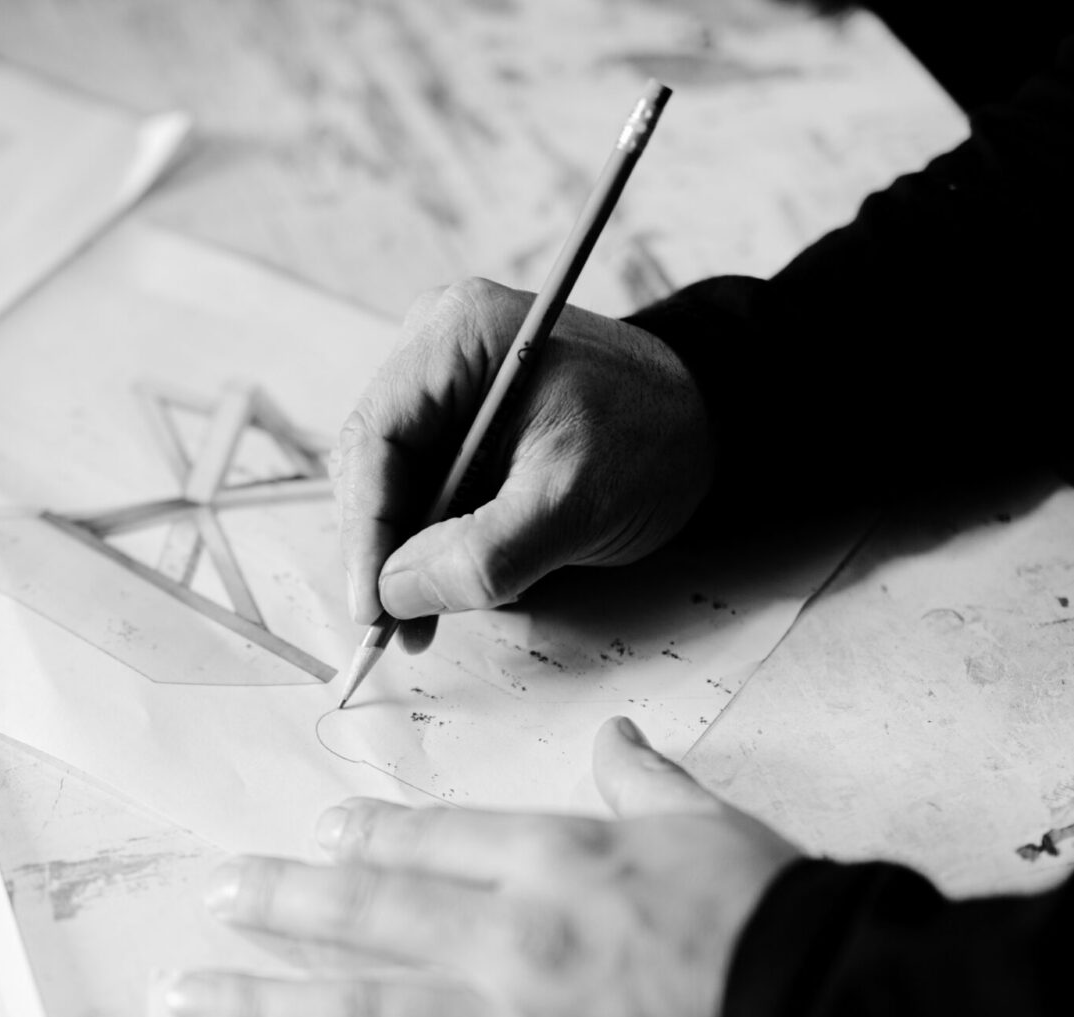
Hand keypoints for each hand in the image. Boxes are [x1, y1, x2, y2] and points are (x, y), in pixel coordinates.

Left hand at [167, 716, 799, 1016]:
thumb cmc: (788, 930)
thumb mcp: (721, 830)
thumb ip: (649, 788)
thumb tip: (617, 741)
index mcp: (561, 860)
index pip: (434, 839)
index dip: (366, 838)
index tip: (319, 835)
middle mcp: (513, 941)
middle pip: (369, 915)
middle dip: (281, 905)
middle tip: (218, 895)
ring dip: (263, 1006)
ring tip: (192, 998)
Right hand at [336, 277, 712, 650]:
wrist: (708, 421)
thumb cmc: (654, 440)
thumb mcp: (572, 505)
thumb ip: (482, 556)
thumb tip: (395, 594)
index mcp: (458, 335)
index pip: (374, 440)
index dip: (365, 533)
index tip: (373, 608)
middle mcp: (437, 344)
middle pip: (373, 462)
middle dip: (384, 549)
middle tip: (401, 625)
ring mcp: (445, 378)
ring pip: (392, 480)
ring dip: (407, 551)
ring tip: (433, 609)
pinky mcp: (459, 414)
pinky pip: (423, 482)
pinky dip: (432, 536)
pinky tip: (454, 575)